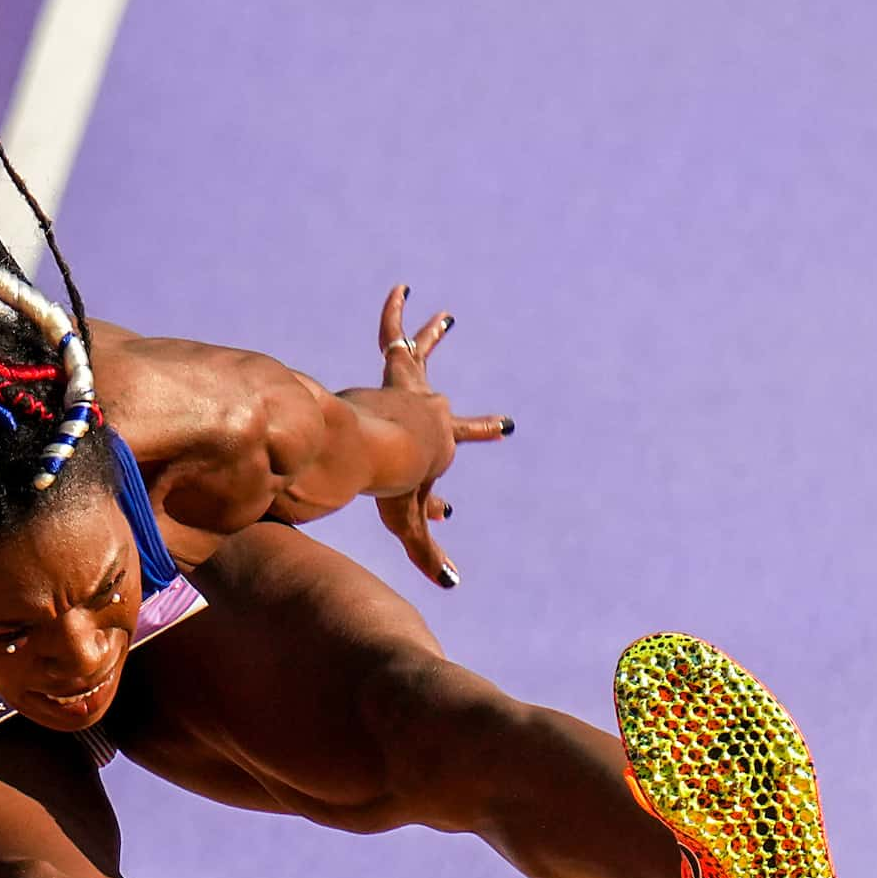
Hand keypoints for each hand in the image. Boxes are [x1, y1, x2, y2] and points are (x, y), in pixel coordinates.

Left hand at [371, 284, 511, 589]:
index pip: (448, 471)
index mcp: (441, 449)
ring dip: (433, 339)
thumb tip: (451, 588)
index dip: (440, 496)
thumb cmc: (394, 483)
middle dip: (471, 423)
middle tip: (491, 424)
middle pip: (449, 414)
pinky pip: (393, 334)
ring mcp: (415, 389)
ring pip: (424, 359)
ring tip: (444, 318)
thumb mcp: (408, 522)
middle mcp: (434, 414)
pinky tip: (400, 289)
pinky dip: (396, 312)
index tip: (445, 511)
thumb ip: (427, 554)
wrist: (385, 446)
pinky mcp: (395, 369)